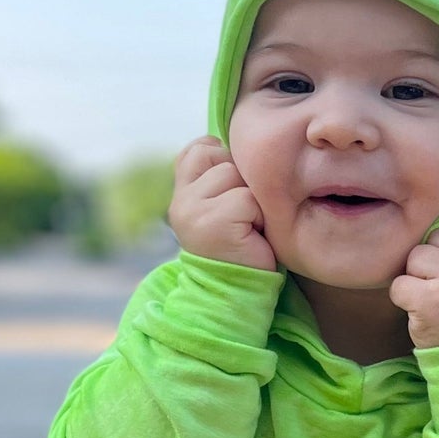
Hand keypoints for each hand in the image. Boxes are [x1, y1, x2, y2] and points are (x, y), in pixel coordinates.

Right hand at [166, 135, 276, 271]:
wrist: (236, 294)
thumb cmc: (241, 248)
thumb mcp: (225, 207)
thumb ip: (219, 178)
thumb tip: (236, 143)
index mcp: (182, 192)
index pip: (200, 148)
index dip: (224, 161)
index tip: (234, 192)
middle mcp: (181, 199)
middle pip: (222, 158)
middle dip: (243, 185)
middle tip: (244, 219)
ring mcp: (192, 209)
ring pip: (234, 175)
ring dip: (252, 201)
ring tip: (248, 227)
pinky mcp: (212, 221)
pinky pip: (246, 199)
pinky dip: (258, 217)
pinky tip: (251, 237)